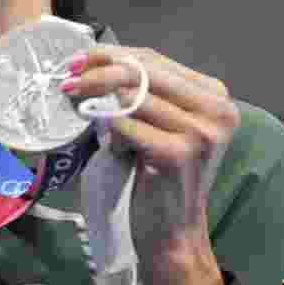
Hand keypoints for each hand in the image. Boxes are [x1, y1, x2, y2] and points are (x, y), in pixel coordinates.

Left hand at [61, 45, 239, 284]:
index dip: (111, 54)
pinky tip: (109, 144)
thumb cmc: (158, 174)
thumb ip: (142, 90)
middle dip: (98, 70)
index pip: (153, 59)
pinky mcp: (179, 155)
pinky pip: (125, 125)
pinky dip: (108, 129)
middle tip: (67, 78)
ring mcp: (201, 133)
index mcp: (214, 95)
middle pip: (142, 71)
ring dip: (98, 100)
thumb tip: (94, 57)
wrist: (172, 231)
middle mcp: (216, 109)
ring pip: (131, 96)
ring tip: (81, 107)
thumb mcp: (159, 123)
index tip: (78, 59)